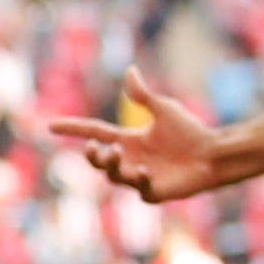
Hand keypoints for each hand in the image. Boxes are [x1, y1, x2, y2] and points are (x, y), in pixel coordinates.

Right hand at [48, 66, 224, 202]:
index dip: (73, 128)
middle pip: (98, 160)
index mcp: (129, 139)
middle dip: (92, 156)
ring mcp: (140, 177)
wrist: (213, 154)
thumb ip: (143, 95)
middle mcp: (130, 159)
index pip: (94, 132)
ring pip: (113, 176)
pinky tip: (144, 170)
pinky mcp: (154, 192)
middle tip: (98, 148)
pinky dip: (138, 180)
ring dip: (112, 166)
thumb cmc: (190, 132)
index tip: (50, 125)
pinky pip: (139, 189)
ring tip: (118, 154)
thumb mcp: (164, 109)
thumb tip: (130, 70)